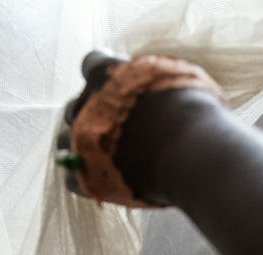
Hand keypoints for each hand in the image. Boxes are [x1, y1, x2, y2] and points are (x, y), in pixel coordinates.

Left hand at [59, 50, 225, 205]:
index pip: (93, 63)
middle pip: (74, 106)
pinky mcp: (87, 174)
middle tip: (116, 131)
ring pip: (65, 141)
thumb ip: (158, 85)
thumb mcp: (182, 83)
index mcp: (108, 74)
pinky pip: (73, 179)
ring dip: (80, 149)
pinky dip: (86, 180)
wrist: (194, 152)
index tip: (121, 90)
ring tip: (105, 159)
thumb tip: (165, 93)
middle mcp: (88, 103)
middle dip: (90, 117)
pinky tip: (104, 182)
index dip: (106, 78)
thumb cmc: (197, 114)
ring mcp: (83, 139)